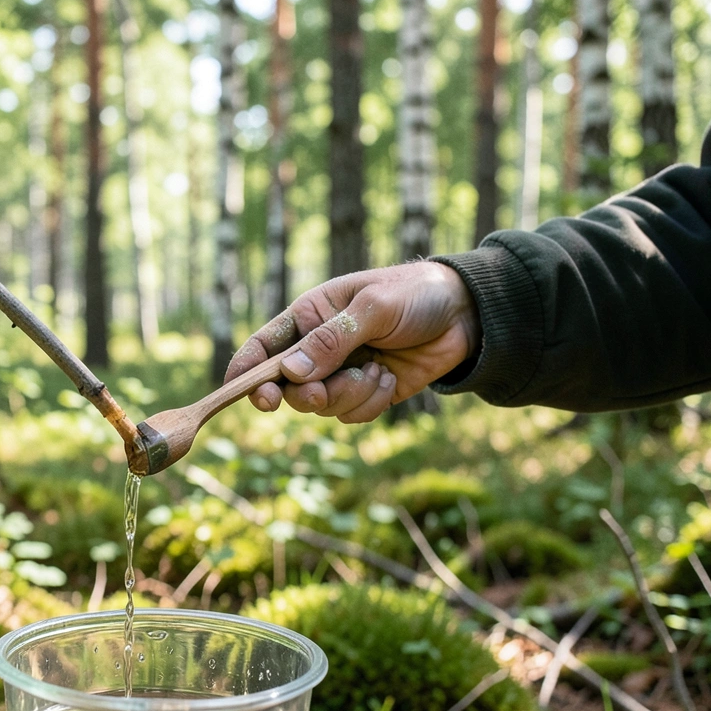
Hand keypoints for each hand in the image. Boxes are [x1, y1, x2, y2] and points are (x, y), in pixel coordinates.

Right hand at [224, 262, 480, 422]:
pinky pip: (350, 415)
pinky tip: (390, 380)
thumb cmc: (415, 295)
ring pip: (320, 407)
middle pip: (287, 387)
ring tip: (378, 371)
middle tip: (322, 393)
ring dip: (349, 396)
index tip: (242, 394)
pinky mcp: (365, 394)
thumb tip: (290, 374)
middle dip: (305, 394)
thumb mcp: (373, 308)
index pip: (263, 347)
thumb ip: (332, 340)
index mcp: (309, 317)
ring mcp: (341, 374)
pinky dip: (370, 404)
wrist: (467, 314)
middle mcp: (317, 349)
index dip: (246, 372)